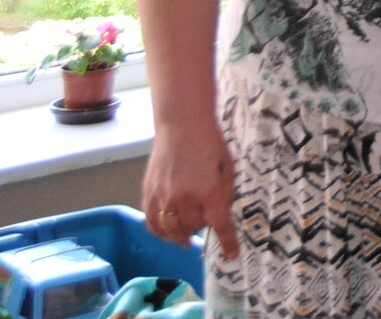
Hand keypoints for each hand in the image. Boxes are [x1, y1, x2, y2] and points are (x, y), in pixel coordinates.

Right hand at [141, 118, 238, 256]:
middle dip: (202, 227)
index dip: (227, 243)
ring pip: (171, 231)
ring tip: (187, 236)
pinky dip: (160, 232)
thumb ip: (225, 195)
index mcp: (209, 191)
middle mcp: (184, 197)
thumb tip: (221, 218)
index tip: (231, 255)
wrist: (182, 126)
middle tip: (205, 219)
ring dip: (181, 236)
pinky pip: (152, 224)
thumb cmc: (210, 144)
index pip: (220, 225)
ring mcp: (163, 197)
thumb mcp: (228, 169)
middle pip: (194, 229)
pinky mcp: (148, 194)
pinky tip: (168, 232)